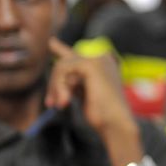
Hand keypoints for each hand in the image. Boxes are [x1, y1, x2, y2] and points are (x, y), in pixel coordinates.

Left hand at [46, 37, 142, 165]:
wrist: (115, 124)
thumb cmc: (102, 114)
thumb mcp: (83, 92)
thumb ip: (72, 78)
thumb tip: (56, 62)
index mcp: (104, 62)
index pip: (76, 53)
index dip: (61, 49)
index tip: (52, 42)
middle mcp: (102, 56)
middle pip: (65, 60)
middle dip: (55, 82)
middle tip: (50, 103)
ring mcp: (97, 58)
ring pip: (61, 65)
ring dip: (56, 87)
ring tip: (60, 105)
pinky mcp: (91, 64)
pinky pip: (63, 69)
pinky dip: (59, 86)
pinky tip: (65, 102)